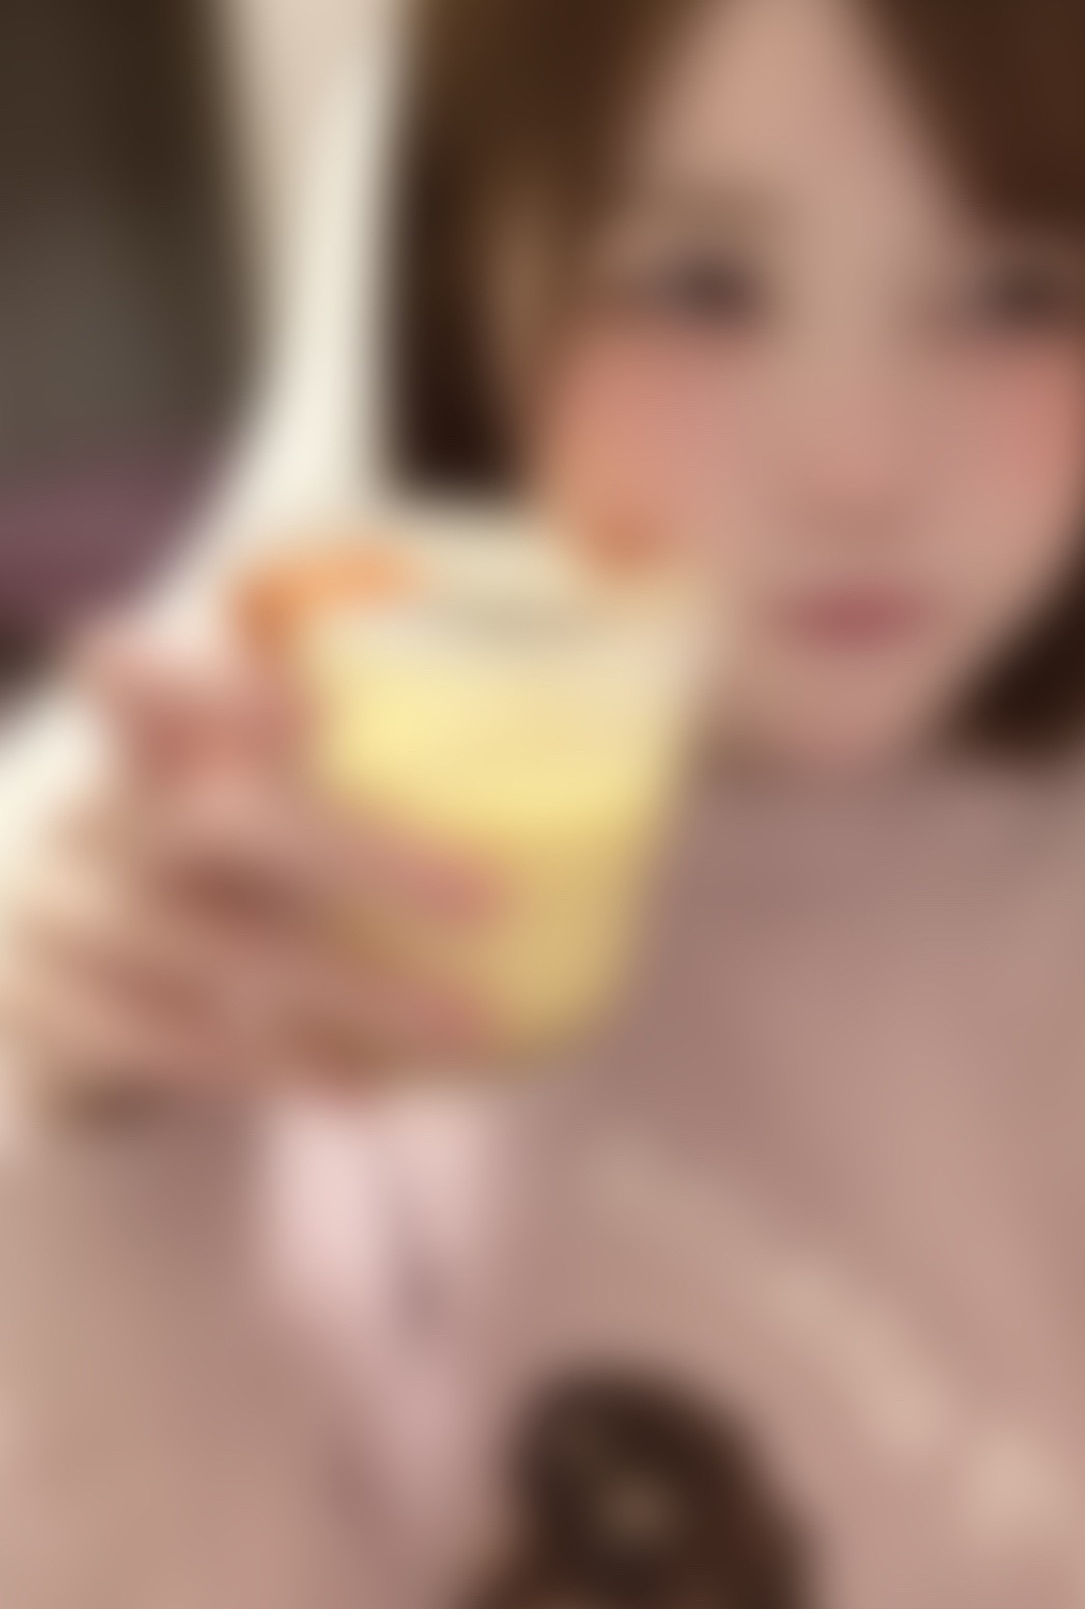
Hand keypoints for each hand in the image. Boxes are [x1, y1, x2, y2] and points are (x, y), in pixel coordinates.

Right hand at [0, 629, 492, 1118]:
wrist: (54, 958)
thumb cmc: (199, 828)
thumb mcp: (241, 741)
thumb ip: (323, 637)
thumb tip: (511, 521)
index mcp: (138, 728)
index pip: (155, 683)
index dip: (221, 686)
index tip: (306, 703)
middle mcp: (87, 812)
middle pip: (227, 825)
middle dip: (365, 859)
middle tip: (490, 898)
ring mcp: (57, 916)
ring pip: (214, 954)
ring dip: (348, 995)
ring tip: (467, 1031)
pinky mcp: (50, 1013)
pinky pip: (169, 1045)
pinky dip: (273, 1064)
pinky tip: (369, 1087)